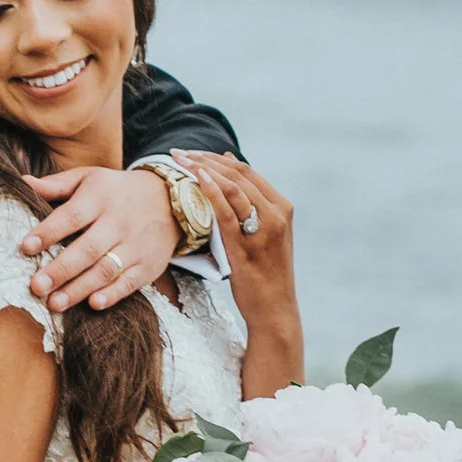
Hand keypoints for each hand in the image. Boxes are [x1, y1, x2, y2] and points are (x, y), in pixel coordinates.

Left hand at [22, 164, 176, 315]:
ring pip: (106, 269)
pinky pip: (129, 283)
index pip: (72, 215)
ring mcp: (135, 245)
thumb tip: (23, 182)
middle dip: (61, 269)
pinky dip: (112, 295)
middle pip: (88, 249)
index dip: (48, 232)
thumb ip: (57, 185)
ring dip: (80, 289)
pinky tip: (93, 304)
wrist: (169, 200)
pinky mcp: (148, 265)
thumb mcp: (89, 178)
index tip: (25, 247)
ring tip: (54, 303)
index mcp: (100, 197)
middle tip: (36, 286)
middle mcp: (119, 221)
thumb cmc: (116, 191)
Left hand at [178, 152, 303, 388]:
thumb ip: (250, 207)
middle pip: (238, 175)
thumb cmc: (264, 273)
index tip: (193, 153)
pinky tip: (196, 179)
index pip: (247, 172)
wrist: (274, 308)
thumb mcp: (263, 235)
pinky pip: (227, 212)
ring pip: (233, 187)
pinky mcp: (247, 246)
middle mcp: (277, 214)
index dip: (217, 158)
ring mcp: (264, 230)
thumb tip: (227, 170)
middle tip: (179, 153)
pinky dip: (212, 191)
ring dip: (204, 170)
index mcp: (282, 207)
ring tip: (180, 161)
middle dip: (205, 159)